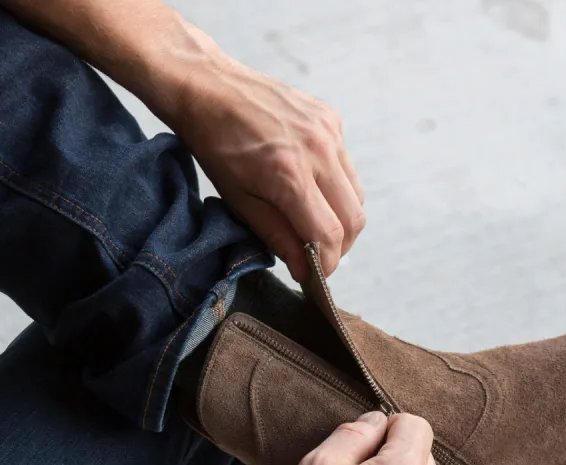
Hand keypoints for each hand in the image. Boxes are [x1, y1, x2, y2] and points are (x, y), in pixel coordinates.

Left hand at [174, 38, 365, 279]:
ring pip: (356, 196)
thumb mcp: (240, 201)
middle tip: (321, 257)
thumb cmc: (216, 146)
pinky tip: (312, 187)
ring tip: (316, 225)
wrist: (209, 87)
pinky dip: (336, 188)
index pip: (328, 234)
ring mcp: (328, 132)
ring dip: (342, 219)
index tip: (317, 276)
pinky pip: (347, 167)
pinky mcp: (331, 120)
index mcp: (289, 175)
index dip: (327, 264)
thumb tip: (305, 270)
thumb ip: (278, 237)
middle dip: (341, 247)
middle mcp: (317, 151)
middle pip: (353, 219)